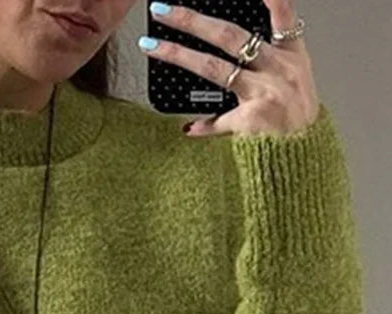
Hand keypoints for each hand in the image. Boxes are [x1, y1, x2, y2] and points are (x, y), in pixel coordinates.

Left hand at [140, 0, 319, 137]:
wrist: (304, 156)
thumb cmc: (297, 119)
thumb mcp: (296, 81)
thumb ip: (270, 61)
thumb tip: (239, 59)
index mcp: (290, 56)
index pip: (284, 17)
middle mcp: (278, 69)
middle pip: (229, 36)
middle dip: (193, 20)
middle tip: (163, 11)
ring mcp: (264, 92)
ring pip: (214, 68)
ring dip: (179, 55)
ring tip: (152, 47)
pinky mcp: (252, 119)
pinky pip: (220, 120)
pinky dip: (204, 126)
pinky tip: (189, 128)